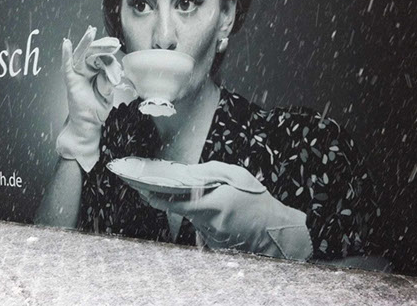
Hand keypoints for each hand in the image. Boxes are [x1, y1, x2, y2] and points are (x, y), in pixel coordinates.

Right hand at [56, 26, 121, 171]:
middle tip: (112, 42)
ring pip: (82, 55)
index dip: (110, 52)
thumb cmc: (98, 109)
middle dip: (102, 45)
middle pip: (93, 52)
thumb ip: (108, 81)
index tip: (117, 47)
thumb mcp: (108, 93)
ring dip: (86, 43)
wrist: (89, 124)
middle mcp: (87, 70)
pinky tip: (66, 44)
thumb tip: (110, 69)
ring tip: (90, 32)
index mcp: (97, 71)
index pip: (103, 57)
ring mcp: (78, 74)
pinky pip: (67, 66)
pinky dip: (66, 55)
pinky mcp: (71, 81)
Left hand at [141, 161, 312, 259]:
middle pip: (183, 209)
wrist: (275, 229)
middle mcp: (208, 224)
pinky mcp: (215, 244)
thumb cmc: (256, 199)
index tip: (141, 190)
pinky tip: (225, 213)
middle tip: (177, 188)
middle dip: (179, 199)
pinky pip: (203, 227)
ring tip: (222, 202)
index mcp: (211, 205)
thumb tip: (186, 173)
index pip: (174, 203)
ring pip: (193, 218)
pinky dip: (207, 218)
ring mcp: (211, 236)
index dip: (155, 197)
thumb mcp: (235, 176)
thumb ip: (208, 173)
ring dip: (198, 208)